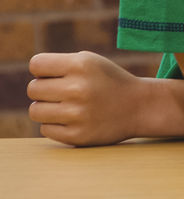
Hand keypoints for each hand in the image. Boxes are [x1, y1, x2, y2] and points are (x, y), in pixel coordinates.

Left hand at [27, 52, 144, 146]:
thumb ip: (57, 65)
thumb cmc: (108, 81)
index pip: (36, 65)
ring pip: (35, 111)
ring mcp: (78, 114)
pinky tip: (73, 120)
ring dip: (46, 109)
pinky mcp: (78, 135)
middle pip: (33, 89)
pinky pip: (45, 129)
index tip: (56, 75)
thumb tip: (29, 80)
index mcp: (82, 65)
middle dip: (44, 90)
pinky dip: (56, 125)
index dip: (43, 70)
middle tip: (63, 92)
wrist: (139, 107)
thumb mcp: (89, 62)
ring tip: (66, 106)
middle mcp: (79, 88)